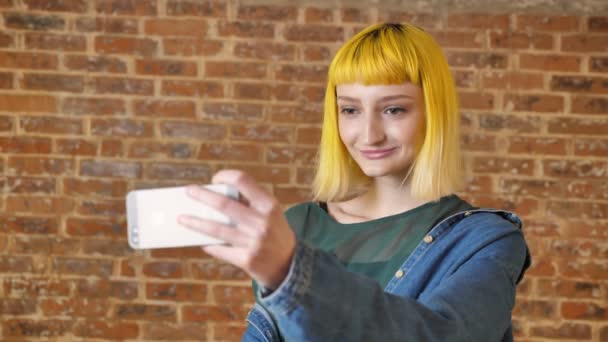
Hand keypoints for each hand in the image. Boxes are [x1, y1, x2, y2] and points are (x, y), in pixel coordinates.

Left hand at [177, 169, 296, 289]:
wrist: (289, 265)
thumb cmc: (275, 233)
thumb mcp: (271, 213)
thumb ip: (250, 202)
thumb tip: (217, 193)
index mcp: (269, 205)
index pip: (243, 181)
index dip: (226, 176)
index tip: (215, 179)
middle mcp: (262, 222)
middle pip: (224, 205)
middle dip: (202, 196)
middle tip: (189, 191)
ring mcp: (253, 242)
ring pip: (216, 229)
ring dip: (196, 223)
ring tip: (182, 218)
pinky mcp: (246, 260)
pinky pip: (220, 249)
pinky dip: (208, 244)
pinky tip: (200, 240)